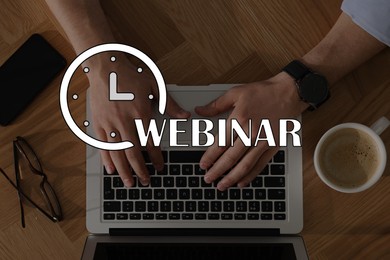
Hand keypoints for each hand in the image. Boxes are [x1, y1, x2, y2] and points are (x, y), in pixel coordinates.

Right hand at [88, 54, 189, 186]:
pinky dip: (107, 159)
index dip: (156, 157)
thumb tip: (184, 115)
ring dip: (124, 170)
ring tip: (129, 183)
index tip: (160, 167)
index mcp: (140, 112)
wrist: (105, 66)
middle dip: (140, 170)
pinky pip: (102, 145)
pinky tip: (111, 170)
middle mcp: (124, 120)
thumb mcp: (154, 85)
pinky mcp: (98, 123)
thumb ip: (169, 103)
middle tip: (145, 181)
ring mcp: (109, 123)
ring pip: (117, 152)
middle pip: (133, 152)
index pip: (150, 141)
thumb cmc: (130, 75)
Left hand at [195, 72, 307, 190]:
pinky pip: (261, 164)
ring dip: (232, 177)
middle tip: (208, 179)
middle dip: (217, 171)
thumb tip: (200, 111)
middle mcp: (251, 132)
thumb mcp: (236, 93)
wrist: (289, 92)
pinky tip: (242, 182)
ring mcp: (263, 141)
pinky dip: (251, 175)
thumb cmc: (264, 91)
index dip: (210, 157)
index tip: (203, 164)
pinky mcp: (274, 146)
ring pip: (245, 164)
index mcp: (239, 119)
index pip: (220, 144)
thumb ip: (216, 105)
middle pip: (230, 157)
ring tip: (222, 185)